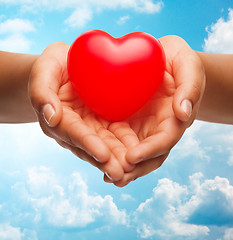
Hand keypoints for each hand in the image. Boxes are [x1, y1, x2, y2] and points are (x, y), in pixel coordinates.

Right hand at [28, 42, 134, 181]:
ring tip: (131, 170)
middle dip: (105, 161)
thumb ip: (42, 92)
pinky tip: (137, 156)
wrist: (66, 67)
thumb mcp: (45, 69)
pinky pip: (114, 137)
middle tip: (121, 173)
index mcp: (59, 118)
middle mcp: (74, 129)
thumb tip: (51, 117)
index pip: (73, 132)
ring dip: (117, 159)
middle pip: (90, 147)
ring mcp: (89, 128)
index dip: (88, 144)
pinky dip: (125, 147)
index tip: (103, 155)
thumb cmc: (54, 66)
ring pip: (104, 146)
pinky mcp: (102, 124)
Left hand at [106, 35, 205, 186]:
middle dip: (134, 168)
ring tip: (105, 175)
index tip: (131, 158)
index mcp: (174, 118)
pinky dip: (111, 151)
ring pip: (133, 153)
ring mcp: (142, 128)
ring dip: (121, 166)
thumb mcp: (188, 65)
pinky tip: (97, 157)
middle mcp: (158, 128)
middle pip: (149, 155)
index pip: (165, 140)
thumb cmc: (177, 61)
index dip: (150, 150)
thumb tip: (183, 113)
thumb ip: (189, 87)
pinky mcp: (127, 123)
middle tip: (114, 177)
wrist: (162, 59)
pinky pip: (119, 140)